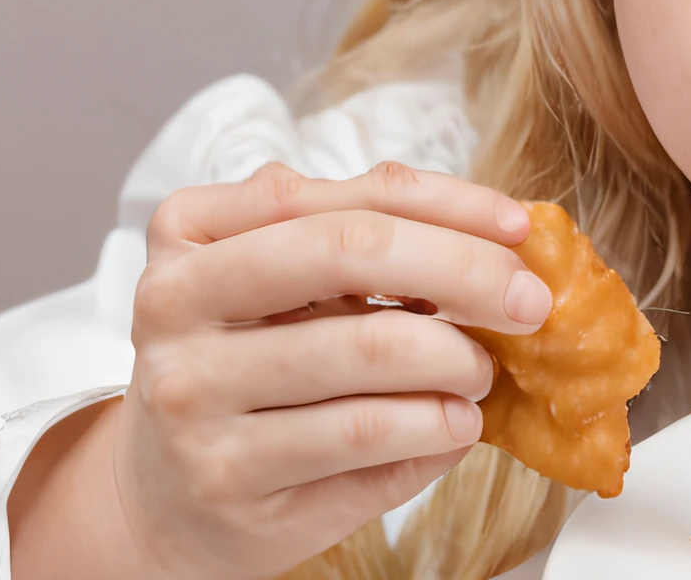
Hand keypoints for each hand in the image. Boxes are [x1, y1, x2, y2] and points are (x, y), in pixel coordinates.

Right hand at [8, 161, 552, 579]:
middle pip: (353, 253)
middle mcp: (176, 305)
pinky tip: (456, 422)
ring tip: (482, 371)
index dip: (447, 205)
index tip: (518, 227)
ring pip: (371, 351)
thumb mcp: (278, 282)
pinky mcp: (229, 478)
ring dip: (459, 359)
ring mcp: (194, 396)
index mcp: (191, 232)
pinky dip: (437, 425)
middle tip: (529, 300)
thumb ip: (361, 240)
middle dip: (465, 269)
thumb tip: (495, 235)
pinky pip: (367, 437)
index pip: (342, 195)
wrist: (160, 495)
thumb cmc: (241, 364)